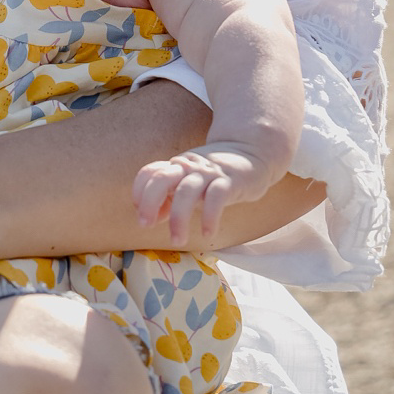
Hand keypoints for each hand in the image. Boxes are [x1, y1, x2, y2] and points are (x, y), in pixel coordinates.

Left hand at [133, 142, 276, 238]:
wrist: (253, 152)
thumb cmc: (216, 173)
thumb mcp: (190, 181)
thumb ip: (171, 196)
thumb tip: (152, 217)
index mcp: (177, 166)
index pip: (149, 173)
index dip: (140, 193)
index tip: (142, 214)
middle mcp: (189, 167)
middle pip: (161, 178)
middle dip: (149, 202)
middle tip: (145, 225)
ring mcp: (209, 173)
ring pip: (186, 191)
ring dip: (178, 218)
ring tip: (177, 240)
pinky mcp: (229, 181)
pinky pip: (216, 198)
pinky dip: (209, 218)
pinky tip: (207, 234)